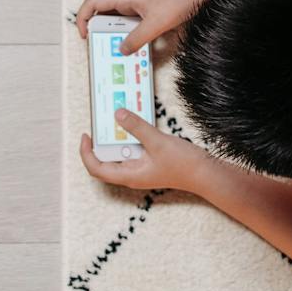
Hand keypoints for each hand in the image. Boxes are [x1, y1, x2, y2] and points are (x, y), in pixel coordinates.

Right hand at [75, 0, 209, 52]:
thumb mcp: (155, 23)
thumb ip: (137, 38)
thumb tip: (122, 49)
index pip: (93, 2)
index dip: (83, 17)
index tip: (85, 34)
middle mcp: (128, 0)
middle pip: (103, 13)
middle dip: (98, 30)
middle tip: (100, 47)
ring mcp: (138, 6)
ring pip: (117, 21)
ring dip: (114, 34)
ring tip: (116, 50)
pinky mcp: (147, 13)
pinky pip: (131, 25)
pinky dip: (128, 35)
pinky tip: (134, 47)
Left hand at [78, 110, 214, 192]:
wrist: (206, 174)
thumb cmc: (183, 164)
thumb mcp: (157, 141)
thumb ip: (137, 127)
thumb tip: (117, 114)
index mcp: (129, 175)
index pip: (96, 169)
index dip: (86, 153)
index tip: (86, 135)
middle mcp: (132, 175)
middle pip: (105, 163)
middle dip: (99, 144)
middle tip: (99, 124)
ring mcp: (141, 170)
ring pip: (120, 156)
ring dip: (115, 140)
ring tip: (115, 121)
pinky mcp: (150, 163)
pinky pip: (133, 151)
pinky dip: (129, 139)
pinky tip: (134, 125)